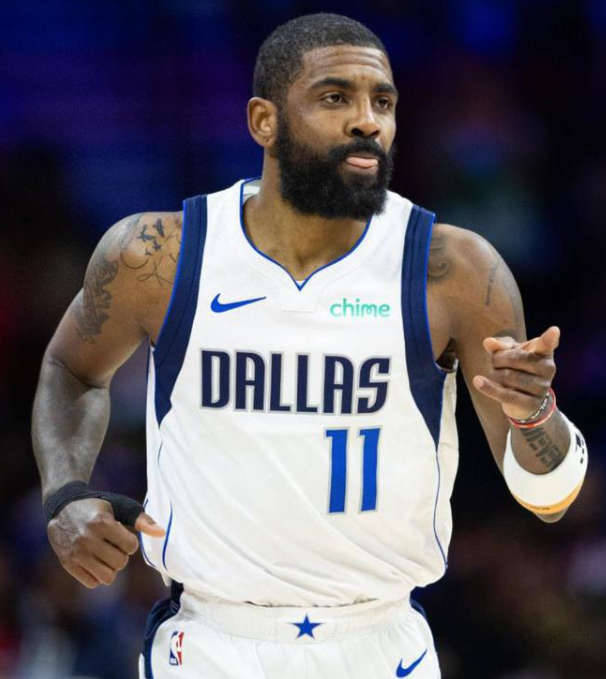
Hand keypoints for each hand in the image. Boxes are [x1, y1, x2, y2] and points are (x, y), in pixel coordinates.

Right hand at [48, 498, 164, 588]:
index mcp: (101, 522)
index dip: (130, 542)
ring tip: (106, 555)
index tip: (122, 535)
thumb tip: (162, 533)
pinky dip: (98, 576)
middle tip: (113, 545)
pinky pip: (92, 583)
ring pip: (107, 577)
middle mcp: (87, 539)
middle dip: (122, 555)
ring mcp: (76, 553)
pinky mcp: (68, 564)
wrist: (63, 508)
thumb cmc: (98, 508)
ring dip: (111, 568)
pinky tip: (95, 561)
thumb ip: (142, 520)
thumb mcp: (120, 506)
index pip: (130, 546)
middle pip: (120, 563)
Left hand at [472, 326, 558, 420]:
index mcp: (544, 353)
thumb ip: (500, 345)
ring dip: (494, 374)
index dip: (550, 338)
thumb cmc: (517, 368)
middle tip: (495, 362)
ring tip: (495, 375)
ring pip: (508, 377)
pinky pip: (506, 395)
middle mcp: (548, 369)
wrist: (524, 401)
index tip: (554, 331)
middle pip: (515, 358)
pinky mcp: (531, 404)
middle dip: (498, 359)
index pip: (547, 344)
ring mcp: (541, 387)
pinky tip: (477, 381)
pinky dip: (489, 388)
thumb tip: (488, 342)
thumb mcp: (510, 353)